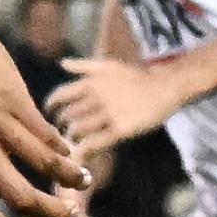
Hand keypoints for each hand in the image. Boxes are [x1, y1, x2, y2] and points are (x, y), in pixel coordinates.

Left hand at [44, 54, 181, 159]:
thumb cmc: (137, 77)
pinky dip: (84, 150)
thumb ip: (84, 65)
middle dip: (61, 125)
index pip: (60, 95)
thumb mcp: (109, 65)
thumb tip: (62, 63)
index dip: (51, 106)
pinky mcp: (119, 130)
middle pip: (67, 116)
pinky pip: (94, 143)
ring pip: (77, 130)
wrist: (165, 87)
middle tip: (62, 131)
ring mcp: (107, 114)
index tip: (50, 113)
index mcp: (91, 82)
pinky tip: (83, 153)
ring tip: (74, 141)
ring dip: (72, 138)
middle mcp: (96, 97)